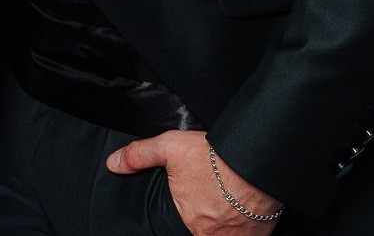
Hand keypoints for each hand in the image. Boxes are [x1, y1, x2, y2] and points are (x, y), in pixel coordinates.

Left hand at [108, 130, 283, 233]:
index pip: (182, 225)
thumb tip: (113, 164)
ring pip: (225, 233)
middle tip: (211, 201)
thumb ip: (140, 156)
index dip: (187, 216)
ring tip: (226, 207)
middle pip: (204, 229)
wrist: (257, 159)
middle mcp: (210, 234)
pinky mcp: (259, 233)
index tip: (193, 206)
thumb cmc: (215, 156)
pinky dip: (246, 226)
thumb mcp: (171, 147)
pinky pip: (248, 234)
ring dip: (225, 224)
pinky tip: (245, 211)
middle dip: (207, 217)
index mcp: (188, 220)